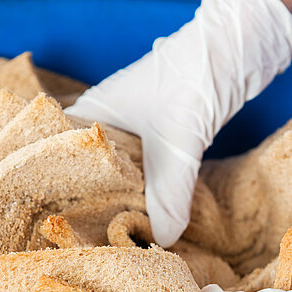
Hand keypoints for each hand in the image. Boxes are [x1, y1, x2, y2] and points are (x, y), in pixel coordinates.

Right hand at [66, 0, 291, 246]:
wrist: (232, 51)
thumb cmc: (191, 82)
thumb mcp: (177, 144)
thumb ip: (169, 194)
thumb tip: (163, 240)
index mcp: (89, 115)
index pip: (58, 158)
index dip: (59, 192)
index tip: (61, 223)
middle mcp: (102, 123)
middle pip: (86, 171)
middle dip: (90, 203)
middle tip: (88, 238)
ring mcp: (128, 131)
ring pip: (114, 174)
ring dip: (118, 200)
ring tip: (111, 233)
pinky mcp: (152, 138)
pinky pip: (138, 172)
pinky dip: (141, 192)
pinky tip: (143, 214)